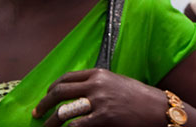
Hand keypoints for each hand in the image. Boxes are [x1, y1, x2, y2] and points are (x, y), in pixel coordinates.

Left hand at [33, 68, 168, 125]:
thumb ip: (98, 85)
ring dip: (50, 122)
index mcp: (99, 74)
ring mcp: (99, 102)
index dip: (52, 88)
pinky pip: (76, 126)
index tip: (46, 96)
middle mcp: (96, 85)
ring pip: (63, 111)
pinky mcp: (103, 118)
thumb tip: (78, 93)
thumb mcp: (117, 83)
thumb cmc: (140, 98)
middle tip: (37, 112)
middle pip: (60, 92)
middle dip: (44, 103)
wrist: (158, 109)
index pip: (67, 77)